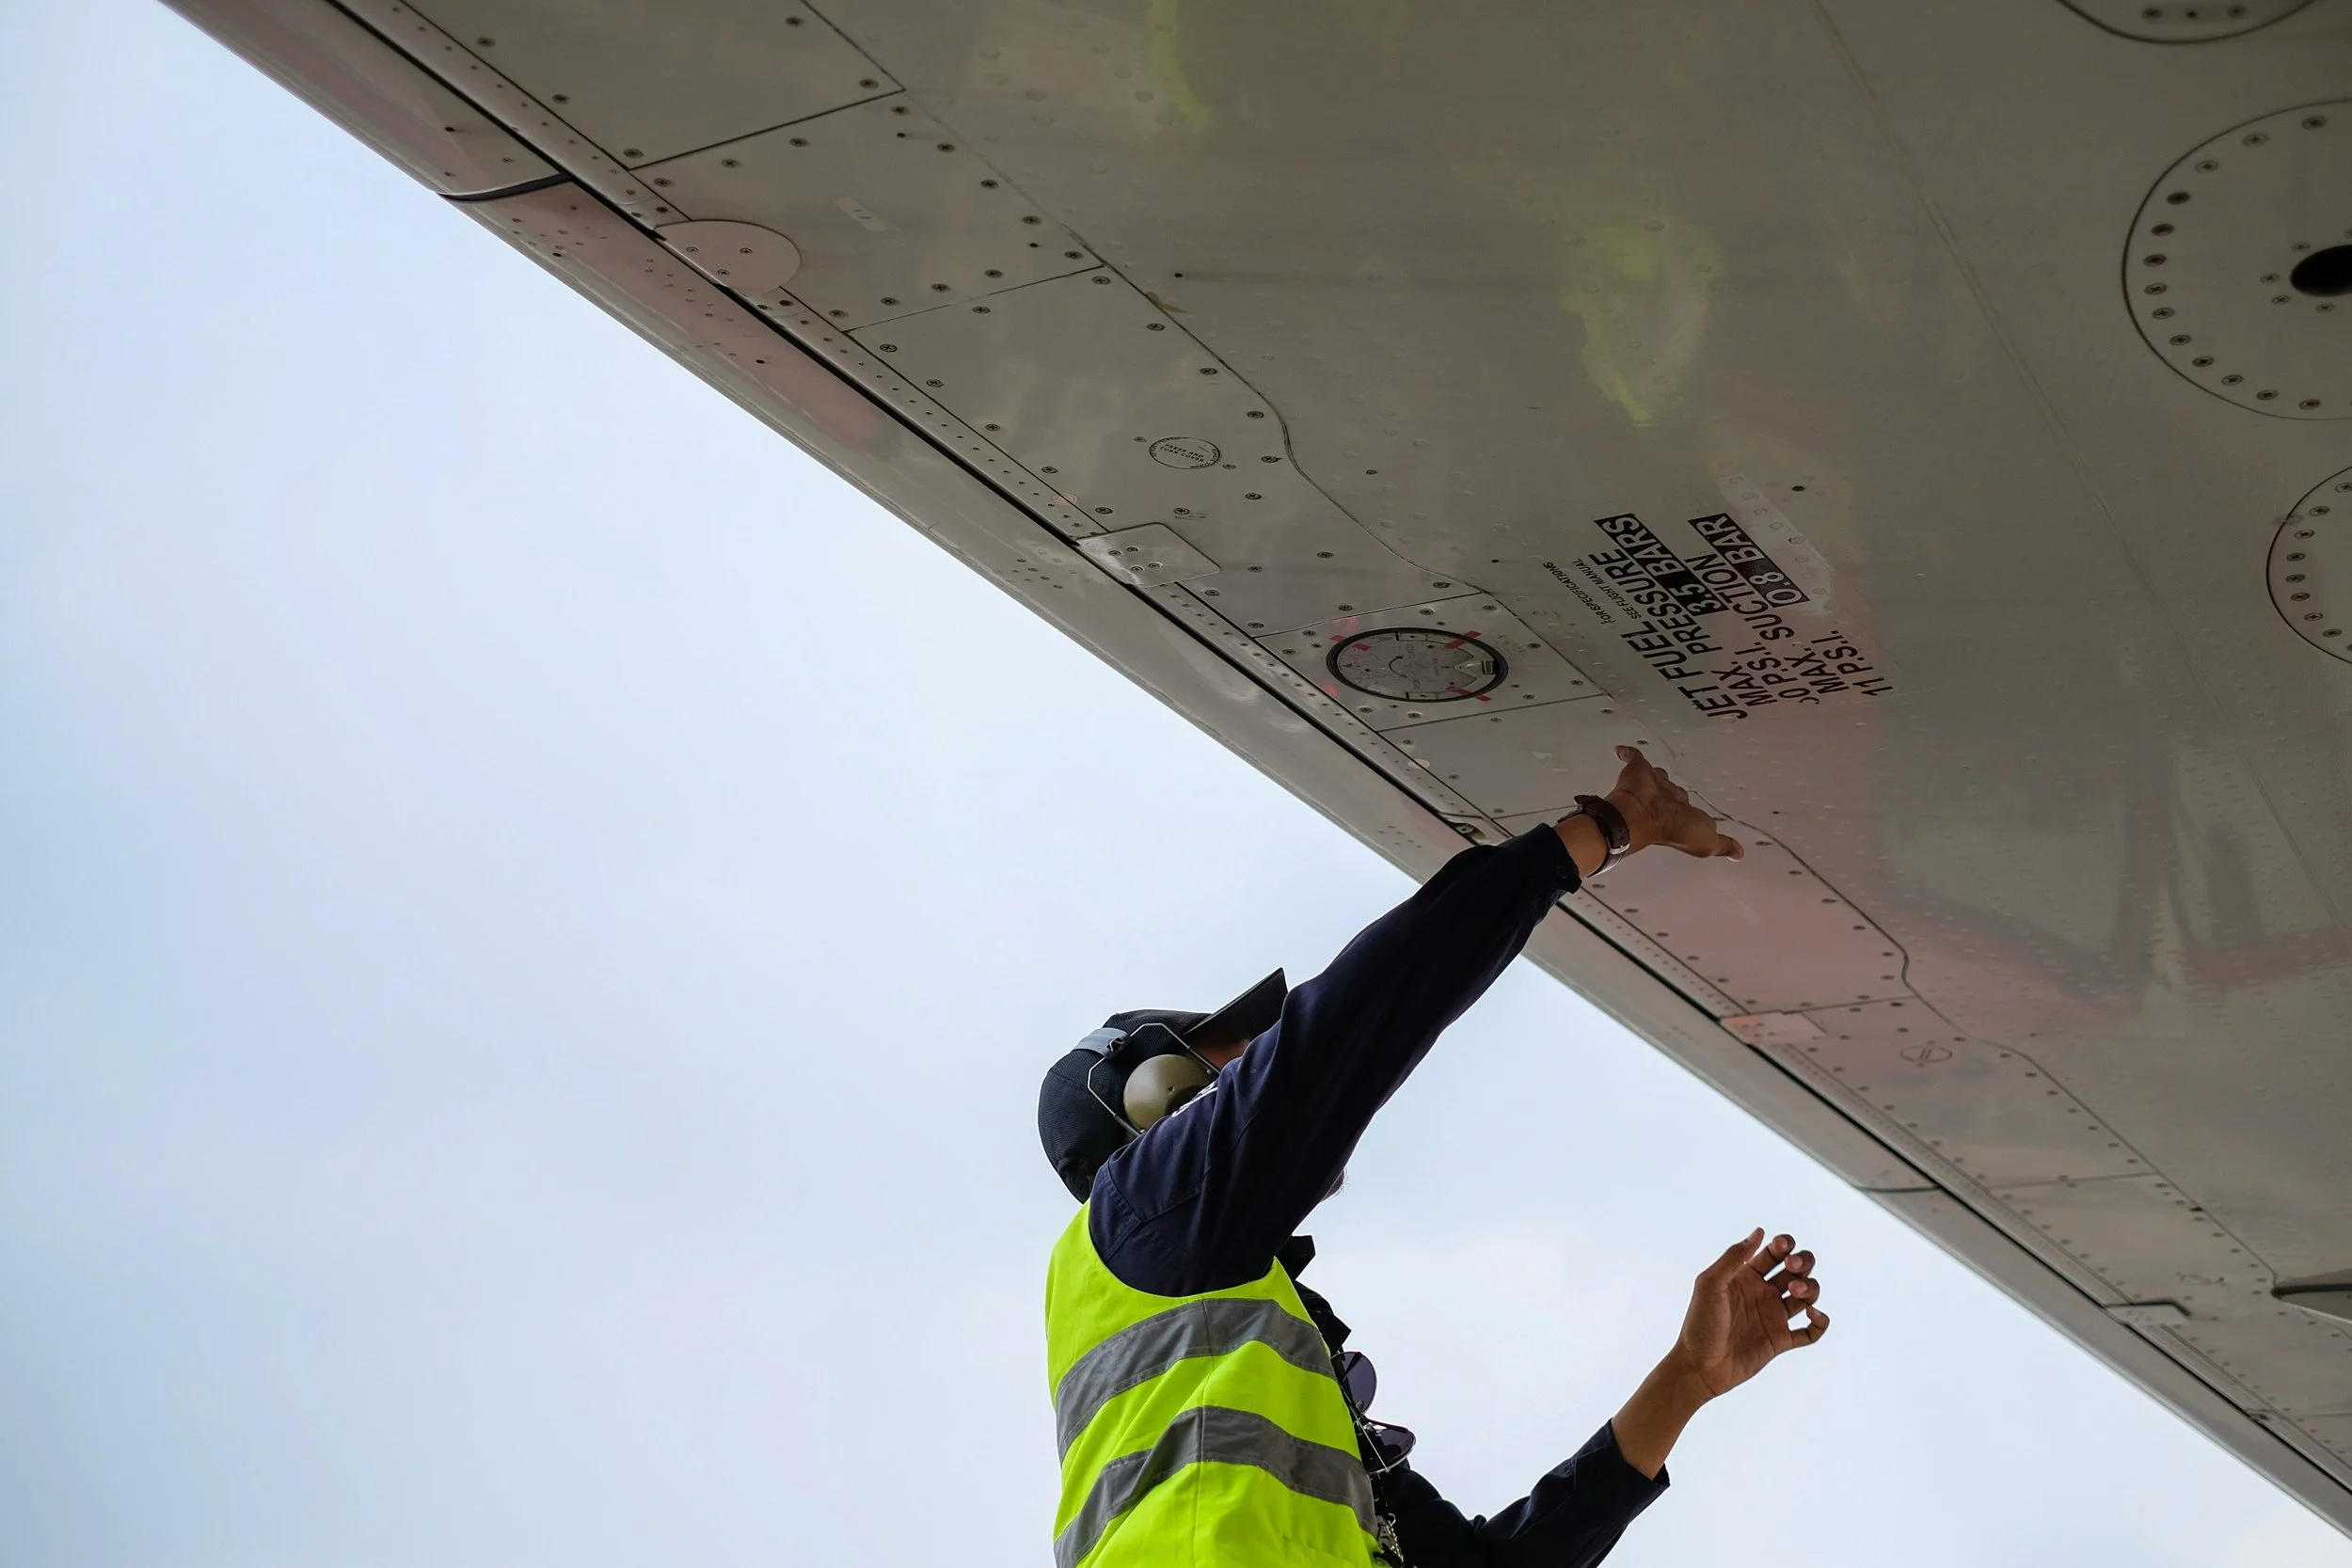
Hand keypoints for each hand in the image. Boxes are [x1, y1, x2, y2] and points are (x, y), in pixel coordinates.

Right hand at [1606, 745, 1741, 859]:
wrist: (1646, 815)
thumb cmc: (1675, 829)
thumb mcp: (1708, 842)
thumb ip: (1723, 844)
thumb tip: (1739, 854)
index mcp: (1680, 814)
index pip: (1687, 809)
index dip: (1688, 809)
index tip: (1689, 810)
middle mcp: (1665, 799)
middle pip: (1671, 791)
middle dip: (1670, 790)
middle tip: (1669, 788)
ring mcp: (1651, 784)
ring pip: (1656, 776)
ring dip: (1654, 774)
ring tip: (1652, 771)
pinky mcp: (1637, 770)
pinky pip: (1633, 757)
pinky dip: (1628, 753)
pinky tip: (1622, 750)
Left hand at [1610, 1229, 1829, 1478]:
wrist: (1700, 1366)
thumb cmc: (1700, 1323)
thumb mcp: (1711, 1284)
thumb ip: (1733, 1257)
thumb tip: (1759, 1231)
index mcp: (1745, 1276)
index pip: (1774, 1252)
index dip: (1784, 1245)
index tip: (1782, 1248)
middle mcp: (1762, 1293)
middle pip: (1796, 1270)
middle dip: (1803, 1262)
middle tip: (1792, 1268)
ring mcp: (1773, 1317)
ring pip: (1807, 1296)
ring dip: (1811, 1288)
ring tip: (1795, 1292)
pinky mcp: (1780, 1341)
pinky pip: (1811, 1332)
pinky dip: (1821, 1323)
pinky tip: (1814, 1315)